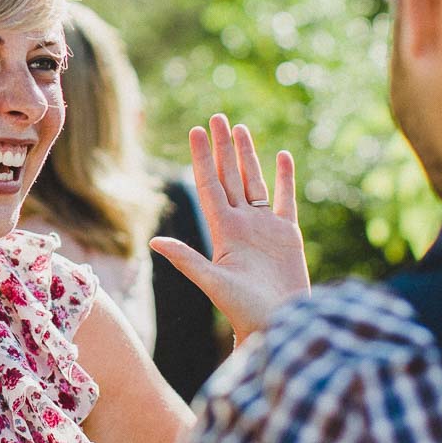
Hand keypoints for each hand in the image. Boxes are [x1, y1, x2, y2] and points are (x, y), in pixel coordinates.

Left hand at [152, 114, 310, 340]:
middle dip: (223, 148)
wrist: (276, 325)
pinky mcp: (288, 235)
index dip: (202, 158)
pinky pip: (285, 200)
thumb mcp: (213, 282)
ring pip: (254, 182)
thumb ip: (186, 259)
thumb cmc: (243, 310)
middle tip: (217, 117)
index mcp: (223, 231)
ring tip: (241, 129)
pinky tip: (282, 156)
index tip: (196, 131)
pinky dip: (285, 178)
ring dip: (248, 156)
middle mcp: (242, 225)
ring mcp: (264, 228)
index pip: (209, 186)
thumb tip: (154, 241)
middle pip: (230, 176)